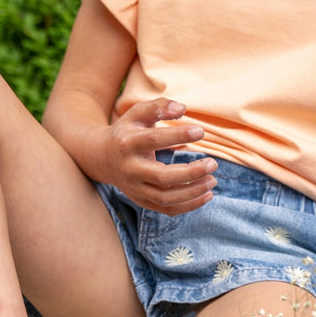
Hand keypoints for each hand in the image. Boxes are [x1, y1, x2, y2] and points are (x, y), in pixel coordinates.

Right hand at [93, 98, 216, 214]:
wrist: (102, 158)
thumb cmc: (127, 131)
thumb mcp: (137, 113)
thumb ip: (159, 107)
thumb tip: (182, 108)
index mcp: (127, 143)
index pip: (154, 140)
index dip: (178, 135)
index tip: (201, 131)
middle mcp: (130, 169)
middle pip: (162, 177)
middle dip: (191, 172)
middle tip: (213, 163)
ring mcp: (135, 189)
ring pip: (166, 198)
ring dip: (193, 192)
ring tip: (213, 179)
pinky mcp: (142, 201)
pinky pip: (168, 209)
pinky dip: (189, 206)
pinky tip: (207, 194)